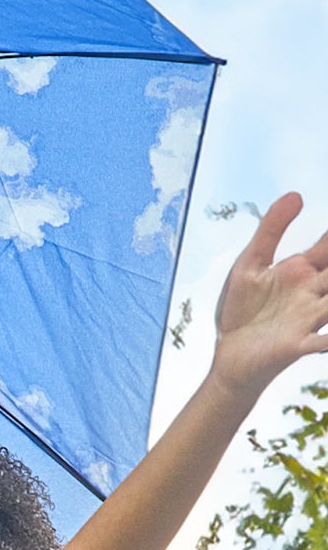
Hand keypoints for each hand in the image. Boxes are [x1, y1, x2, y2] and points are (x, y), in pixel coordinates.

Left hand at [211, 193, 327, 398]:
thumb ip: (271, 230)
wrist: (230, 355)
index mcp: (302, 271)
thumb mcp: (250, 264)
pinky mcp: (298, 343)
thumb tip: (296, 194)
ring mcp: (309, 318)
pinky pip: (322, 342)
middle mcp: (313, 293)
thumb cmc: (243, 310)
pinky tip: (327, 339)